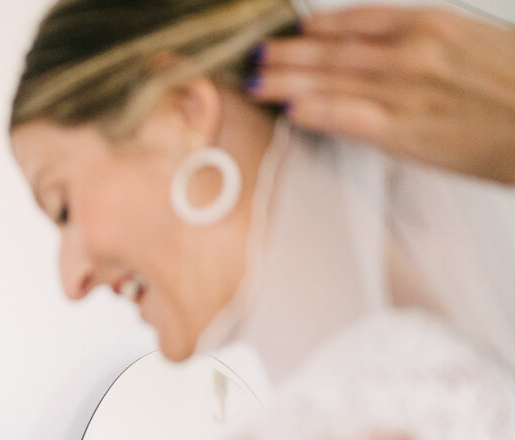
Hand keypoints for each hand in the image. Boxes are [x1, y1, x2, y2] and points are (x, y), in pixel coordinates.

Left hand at [250, 6, 514, 183]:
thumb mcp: (475, 46)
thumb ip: (431, 46)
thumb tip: (395, 52)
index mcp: (431, 25)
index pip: (357, 21)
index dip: (318, 28)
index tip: (293, 32)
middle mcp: (412, 51)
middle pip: (333, 50)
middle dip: (288, 54)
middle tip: (253, 56)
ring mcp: (405, 90)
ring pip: (331, 80)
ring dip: (286, 80)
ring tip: (254, 81)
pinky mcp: (406, 129)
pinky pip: (349, 116)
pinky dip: (317, 110)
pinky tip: (291, 110)